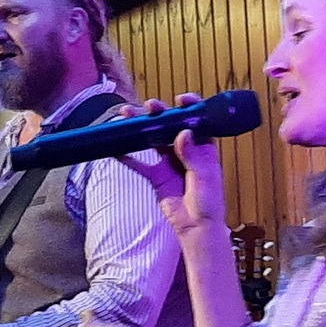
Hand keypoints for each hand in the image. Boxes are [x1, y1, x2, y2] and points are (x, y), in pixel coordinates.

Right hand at [117, 94, 227, 234]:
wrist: (196, 227)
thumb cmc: (209, 202)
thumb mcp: (205, 177)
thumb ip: (193, 156)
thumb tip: (183, 133)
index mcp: (203, 147)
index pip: (197, 122)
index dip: (190, 108)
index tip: (182, 99)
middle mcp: (185, 150)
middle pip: (171, 126)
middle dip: (160, 114)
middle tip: (150, 106)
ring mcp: (169, 161)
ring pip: (152, 139)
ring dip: (140, 128)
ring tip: (126, 115)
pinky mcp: (156, 175)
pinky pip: (140, 163)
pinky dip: (127, 156)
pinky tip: (116, 147)